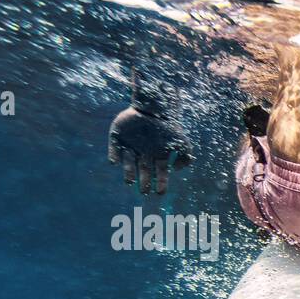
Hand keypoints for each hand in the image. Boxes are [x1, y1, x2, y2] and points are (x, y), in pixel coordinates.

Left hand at [108, 73, 192, 194]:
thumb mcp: (182, 141)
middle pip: (144, 171)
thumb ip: (185, 156)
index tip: (160, 192)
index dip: (161, 183)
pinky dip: (114, 156)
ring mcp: (131, 146)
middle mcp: (144, 153)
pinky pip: (114, 149)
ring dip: (128, 173)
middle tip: (144, 191)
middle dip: (144, 182)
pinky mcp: (118, 138)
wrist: (154, 105)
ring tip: (129, 182)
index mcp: (158, 155)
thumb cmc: (168, 124)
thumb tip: (177, 170)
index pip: (160, 173)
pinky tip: (115, 162)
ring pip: (128, 163)